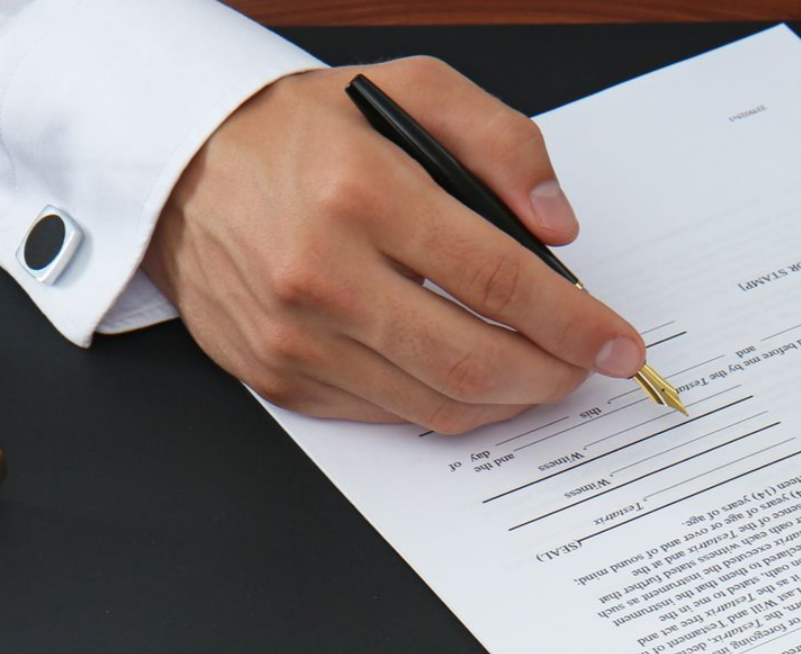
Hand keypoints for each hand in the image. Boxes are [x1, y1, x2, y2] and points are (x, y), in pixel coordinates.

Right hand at [145, 58, 646, 431]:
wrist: (182, 163)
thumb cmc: (302, 131)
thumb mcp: (410, 91)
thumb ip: (501, 143)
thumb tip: (558, 229)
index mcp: (362, 193)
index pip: (500, 280)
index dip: (575, 322)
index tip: (618, 342)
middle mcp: (321, 274)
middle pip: (474, 361)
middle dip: (553, 375)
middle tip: (588, 367)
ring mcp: (295, 337)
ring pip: (436, 404)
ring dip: (508, 400)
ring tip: (541, 372)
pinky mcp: (279, 377)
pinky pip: (388, 414)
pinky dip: (446, 405)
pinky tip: (472, 377)